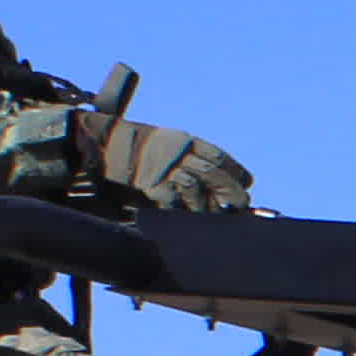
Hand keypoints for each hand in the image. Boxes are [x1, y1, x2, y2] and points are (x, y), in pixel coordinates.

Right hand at [79, 112, 253, 215]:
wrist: (109, 142)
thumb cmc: (145, 149)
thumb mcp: (174, 142)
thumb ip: (198, 157)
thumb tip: (237, 180)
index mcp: (187, 141)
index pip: (218, 157)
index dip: (235, 172)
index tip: (246, 183)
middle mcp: (179, 153)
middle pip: (213, 174)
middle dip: (230, 192)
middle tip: (238, 205)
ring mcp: (165, 169)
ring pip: (195, 189)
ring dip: (205, 205)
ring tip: (211, 213)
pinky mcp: (152, 184)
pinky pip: (173, 202)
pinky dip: (182, 211)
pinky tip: (186, 214)